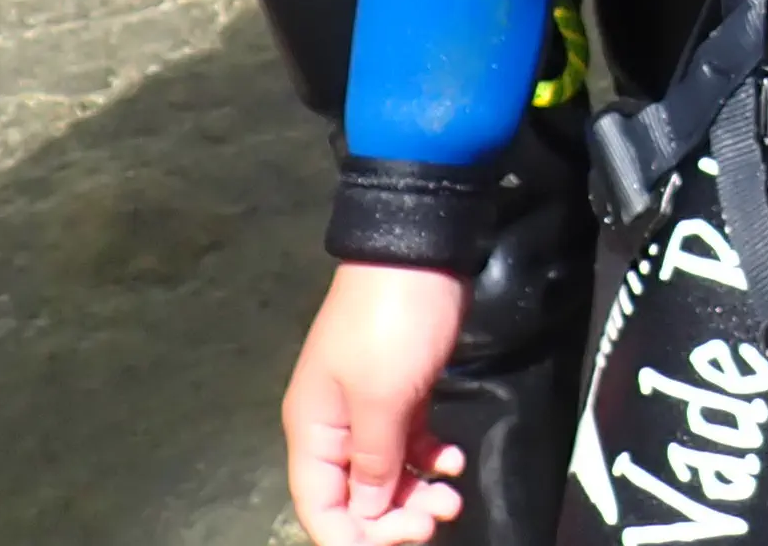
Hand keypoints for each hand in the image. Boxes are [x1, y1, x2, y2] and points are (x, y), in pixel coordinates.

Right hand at [285, 260, 472, 545]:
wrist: (420, 252)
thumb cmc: (391, 328)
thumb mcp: (381, 401)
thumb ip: (372, 463)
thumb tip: (365, 514)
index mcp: (314, 430)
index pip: (319, 506)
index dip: (352, 539)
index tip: (400, 544)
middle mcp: (335, 426)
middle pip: (355, 498)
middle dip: (392, 519)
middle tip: (435, 520)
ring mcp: (370, 409)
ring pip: (386, 475)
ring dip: (416, 493)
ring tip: (453, 496)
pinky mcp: (403, 392)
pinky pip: (410, 444)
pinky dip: (430, 458)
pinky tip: (453, 459)